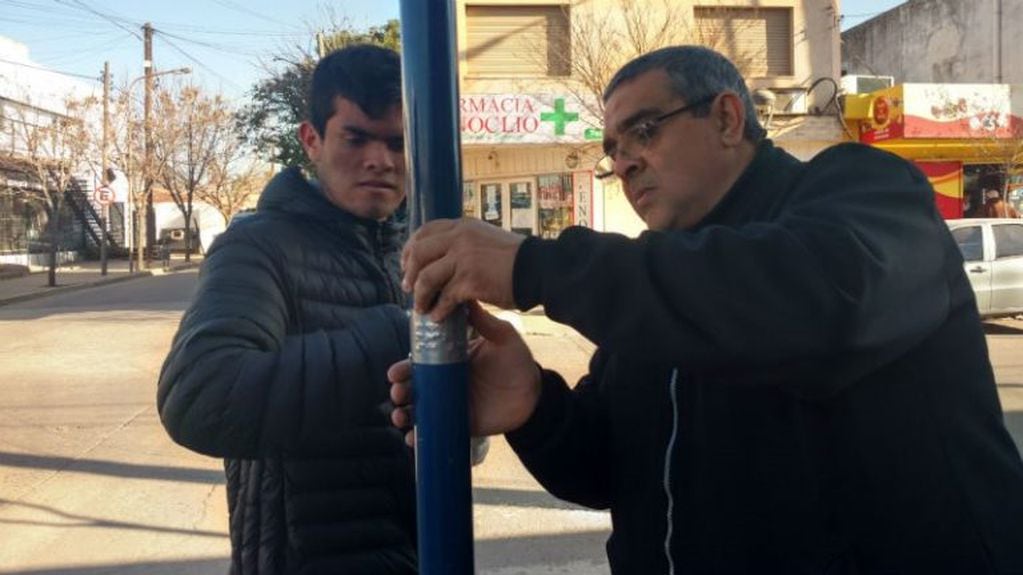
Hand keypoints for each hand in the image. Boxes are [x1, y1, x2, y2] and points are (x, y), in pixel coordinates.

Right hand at [389, 301, 541, 445]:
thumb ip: (485, 322)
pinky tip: (411, 439)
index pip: (422, 363)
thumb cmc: (517, 363)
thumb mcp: (503, 338)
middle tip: (398, 392)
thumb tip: (466, 299)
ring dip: (403, 413)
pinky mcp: (459, 424)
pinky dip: (419, 437)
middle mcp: (446, 383)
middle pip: (415, 387)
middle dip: (401, 390)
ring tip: (400, 415)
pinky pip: (435, 430)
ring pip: (419, 410)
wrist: (533, 395)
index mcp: (451, 361)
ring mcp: (451, 404)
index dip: (405, 368)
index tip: (395, 372)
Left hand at [401, 218, 524, 321]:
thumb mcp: (486, 239)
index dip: (410, 249)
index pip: (425, 231)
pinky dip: (438, 310)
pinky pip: (444, 298)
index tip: (407, 266)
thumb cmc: (517, 259)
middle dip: (410, 274)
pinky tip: (438, 318)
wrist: (538, 269)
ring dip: (420, 296)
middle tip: (408, 289)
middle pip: (419, 254)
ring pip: (427, 278)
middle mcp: (460, 238)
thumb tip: (443, 259)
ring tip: (421, 308)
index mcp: (463, 226)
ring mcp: (463, 258)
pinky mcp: (469, 281)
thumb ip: (464, 244)